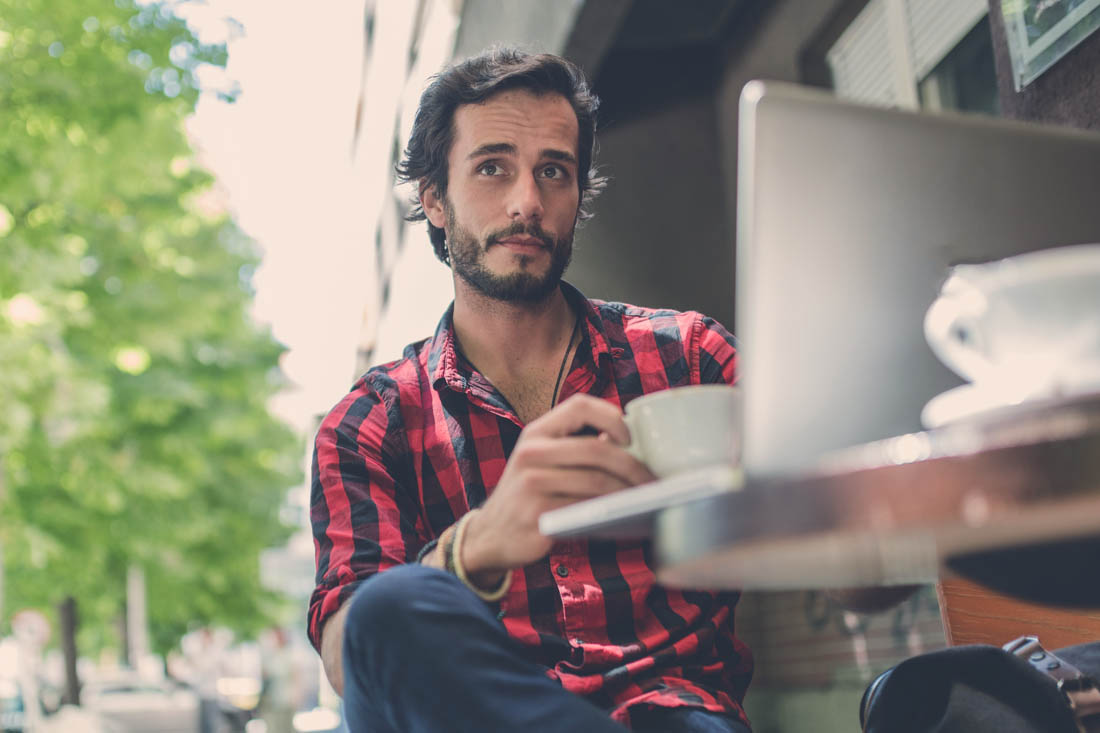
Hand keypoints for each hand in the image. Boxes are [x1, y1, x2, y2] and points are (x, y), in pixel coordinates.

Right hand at [460, 394, 655, 579]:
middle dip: (632, 465)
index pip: (580, 405)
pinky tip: (624, 515)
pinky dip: (611, 511)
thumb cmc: (528, 494)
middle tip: (651, 480)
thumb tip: (630, 443)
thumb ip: (575, 446)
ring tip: (644, 498)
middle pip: (596, 449)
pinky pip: (585, 508)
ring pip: (595, 480)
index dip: (612, 416)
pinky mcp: (538, 513)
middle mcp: (532, 452)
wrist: (492, 534)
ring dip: (627, 491)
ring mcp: (532, 483)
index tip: (630, 437)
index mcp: (537, 432)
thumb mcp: (542, 460)